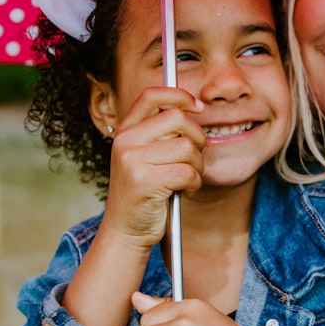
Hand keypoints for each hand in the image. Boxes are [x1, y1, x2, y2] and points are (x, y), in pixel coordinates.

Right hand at [102, 87, 204, 248]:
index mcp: (126, 130)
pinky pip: (187, 172)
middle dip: (198, 138)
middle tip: (195, 156)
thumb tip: (193, 108)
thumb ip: (159, 133)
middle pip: (178, 119)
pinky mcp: (145, 181)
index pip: (152, 95)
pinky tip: (184, 191)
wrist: (125, 230)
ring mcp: (132, 160)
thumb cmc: (143, 193)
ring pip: (187, 147)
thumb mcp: (143, 156)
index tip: (199, 107)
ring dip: (197, 166)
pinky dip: (194, 184)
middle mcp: (125, 141)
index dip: (179, 95)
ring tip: (187, 179)